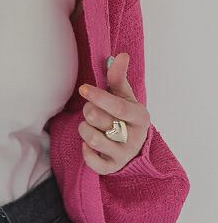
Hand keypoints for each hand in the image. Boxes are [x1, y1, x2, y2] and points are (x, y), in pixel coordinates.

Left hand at [77, 52, 150, 174]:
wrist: (132, 144)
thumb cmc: (124, 115)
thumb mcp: (124, 96)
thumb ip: (119, 77)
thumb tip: (121, 55)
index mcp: (140, 117)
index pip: (118, 107)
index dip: (99, 96)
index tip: (83, 88)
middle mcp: (135, 138)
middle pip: (99, 120)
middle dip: (89, 111)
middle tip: (91, 110)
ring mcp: (124, 155)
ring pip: (93, 140)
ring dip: (84, 129)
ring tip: (89, 125)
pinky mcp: (112, 167)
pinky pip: (93, 162)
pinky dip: (85, 151)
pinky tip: (87, 143)